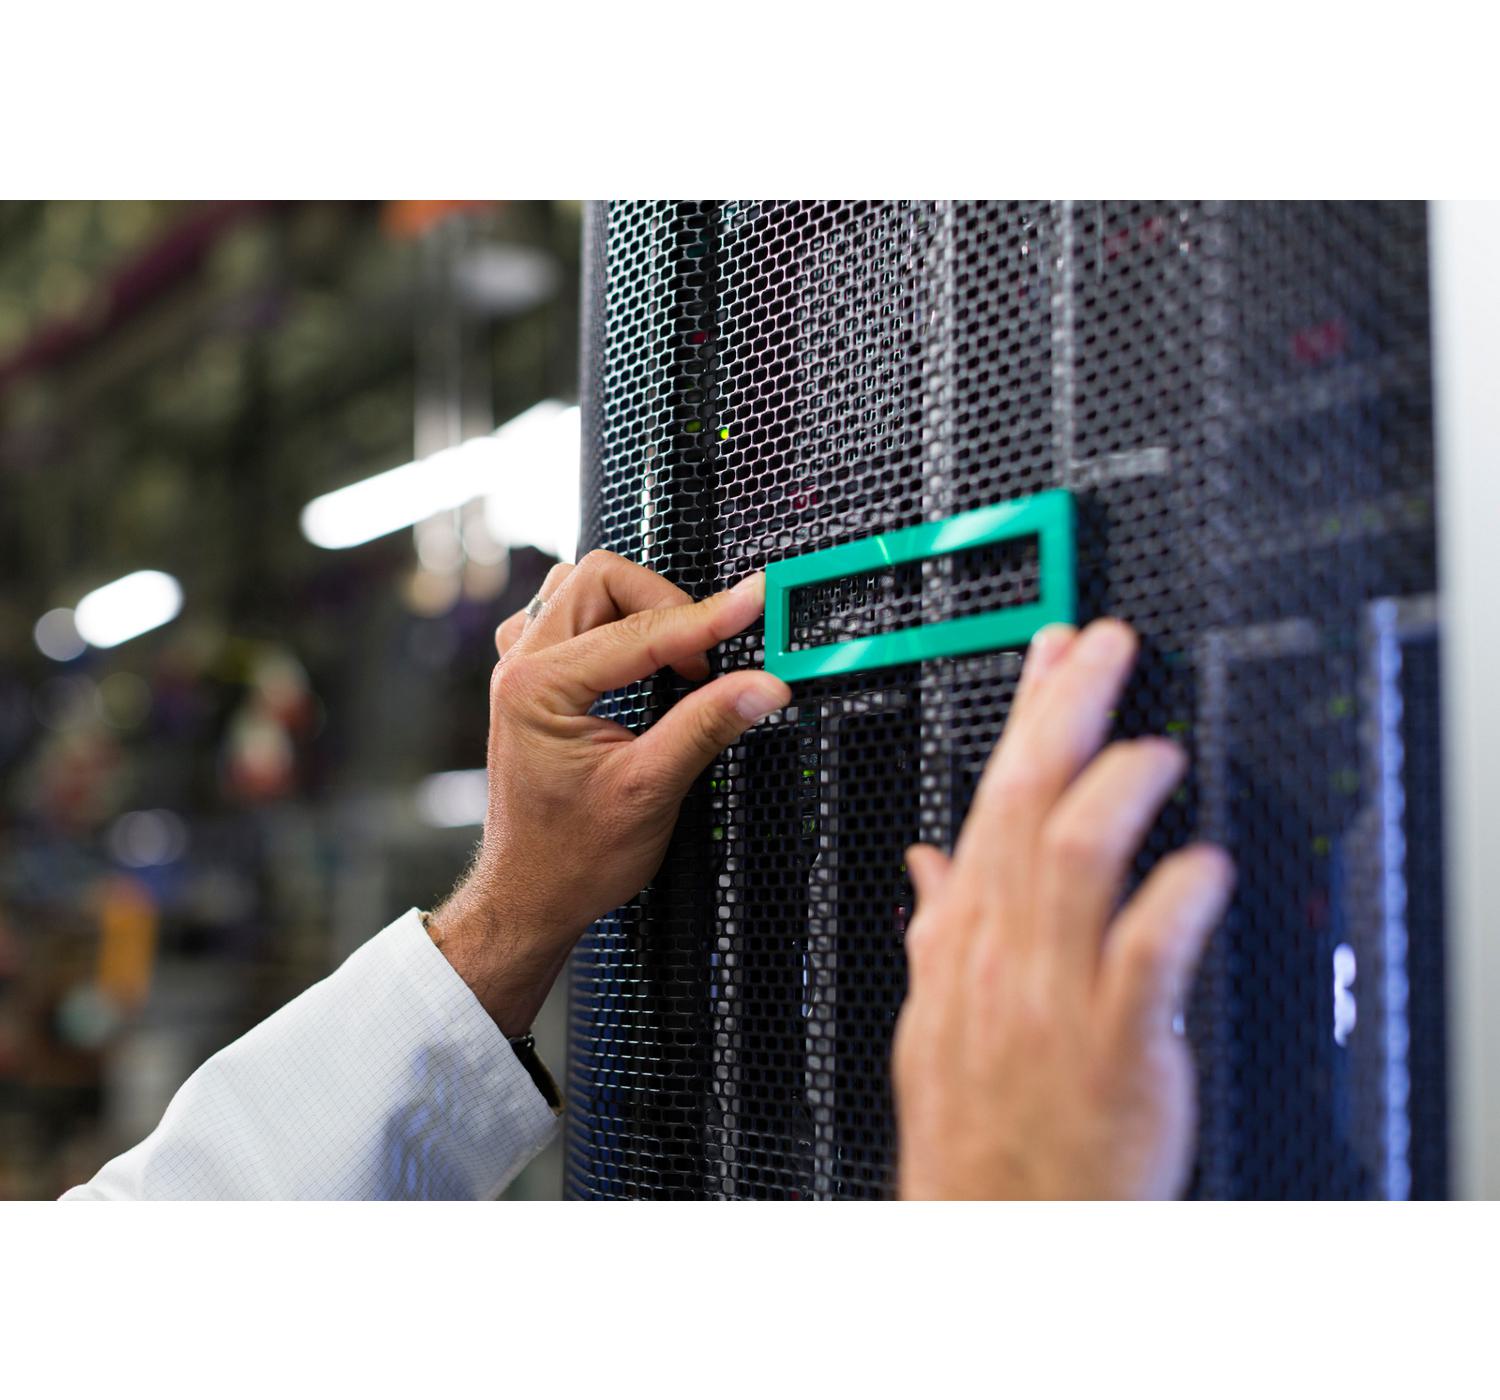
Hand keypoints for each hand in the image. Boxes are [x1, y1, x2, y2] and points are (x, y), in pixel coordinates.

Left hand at [428, 551, 790, 1035]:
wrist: (531, 895)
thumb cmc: (572, 857)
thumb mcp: (650, 791)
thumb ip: (707, 726)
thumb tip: (762, 684)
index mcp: (538, 687)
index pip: (639, 631)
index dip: (706, 618)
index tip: (754, 604)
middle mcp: (520, 666)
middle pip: (601, 579)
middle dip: (665, 605)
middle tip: (704, 656)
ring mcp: (521, 669)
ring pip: (584, 588)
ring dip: (637, 609)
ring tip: (675, 658)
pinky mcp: (533, 679)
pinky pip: (570, 615)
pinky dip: (613, 624)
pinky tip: (640, 660)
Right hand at [892, 619, 1234, 1198]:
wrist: (991, 1231)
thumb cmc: (976, 1127)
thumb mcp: (934, 1019)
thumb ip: (937, 929)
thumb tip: (927, 859)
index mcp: (967, 939)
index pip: (994, 799)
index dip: (1028, 716)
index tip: (1058, 651)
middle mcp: (1004, 954)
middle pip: (1027, 806)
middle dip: (1067, 713)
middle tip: (1107, 647)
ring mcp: (1053, 998)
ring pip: (1075, 862)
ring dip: (1118, 791)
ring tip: (1158, 749)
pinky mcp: (1113, 1049)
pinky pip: (1143, 962)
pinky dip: (1174, 903)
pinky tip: (1204, 865)